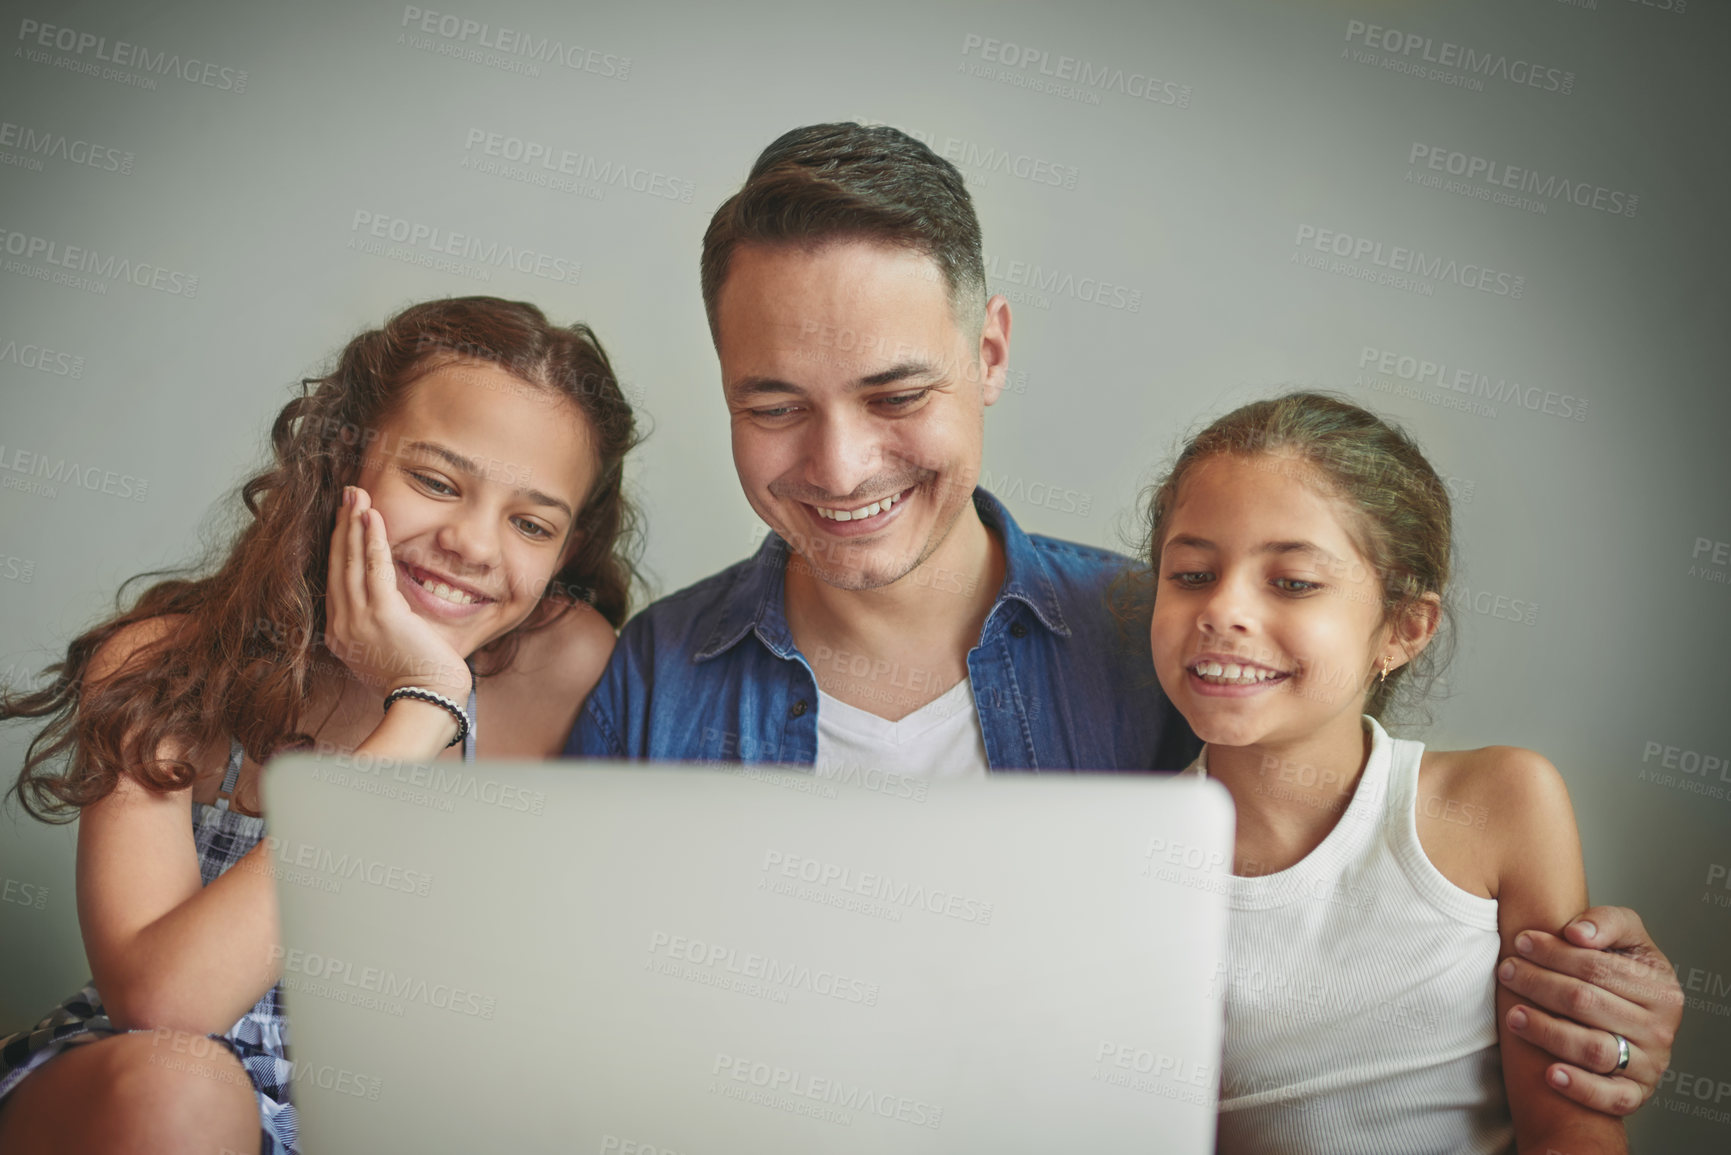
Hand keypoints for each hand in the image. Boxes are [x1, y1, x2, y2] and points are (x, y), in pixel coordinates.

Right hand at [324, 486, 470, 702]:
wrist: (428, 701)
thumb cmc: (418, 678)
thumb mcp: (386, 648)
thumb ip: (378, 625)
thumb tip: (385, 607)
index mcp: (341, 633)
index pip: (336, 579)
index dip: (339, 545)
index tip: (344, 517)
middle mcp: (342, 625)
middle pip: (337, 564)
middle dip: (341, 525)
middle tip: (347, 493)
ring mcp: (358, 620)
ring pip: (350, 561)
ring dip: (353, 523)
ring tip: (355, 494)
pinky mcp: (382, 615)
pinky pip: (373, 568)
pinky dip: (371, 540)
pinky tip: (373, 517)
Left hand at [1498, 906, 1681, 1115]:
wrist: (1635, 1025)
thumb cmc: (1622, 975)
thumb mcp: (1627, 940)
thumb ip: (1608, 923)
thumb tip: (1576, 933)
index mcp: (1660, 987)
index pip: (1599, 968)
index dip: (1555, 954)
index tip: (1521, 942)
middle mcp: (1659, 1027)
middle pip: (1588, 1003)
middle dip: (1540, 985)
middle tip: (1506, 971)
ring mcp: (1650, 1064)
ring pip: (1593, 1048)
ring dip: (1547, 1031)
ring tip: (1512, 1015)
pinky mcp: (1636, 1094)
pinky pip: (1611, 1097)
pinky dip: (1580, 1087)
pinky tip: (1550, 1074)